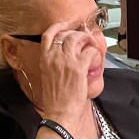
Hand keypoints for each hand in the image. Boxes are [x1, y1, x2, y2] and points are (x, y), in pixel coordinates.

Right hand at [33, 22, 97, 136]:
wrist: (59, 113)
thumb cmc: (55, 100)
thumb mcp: (47, 76)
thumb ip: (53, 63)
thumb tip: (64, 57)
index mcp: (44, 59)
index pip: (48, 35)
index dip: (58, 26)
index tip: (64, 25)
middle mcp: (54, 57)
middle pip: (66, 35)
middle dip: (77, 33)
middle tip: (83, 38)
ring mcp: (66, 61)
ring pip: (78, 39)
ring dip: (86, 40)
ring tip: (90, 45)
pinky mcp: (79, 67)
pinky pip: (89, 52)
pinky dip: (94, 52)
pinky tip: (94, 58)